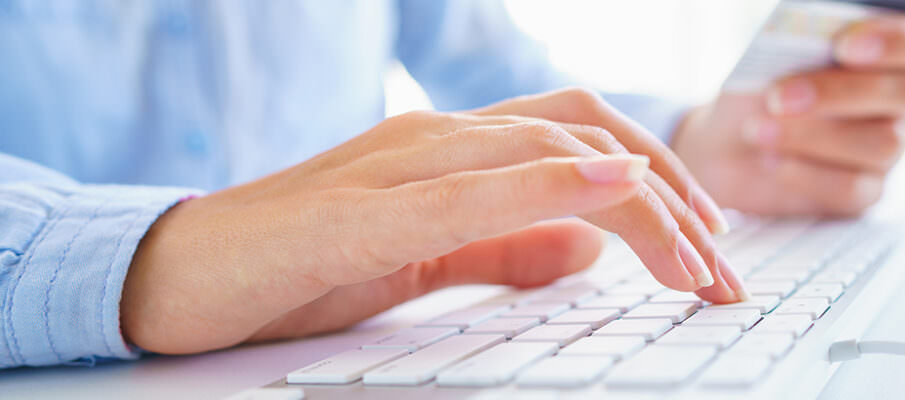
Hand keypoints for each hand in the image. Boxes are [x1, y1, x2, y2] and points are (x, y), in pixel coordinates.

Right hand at [121, 89, 746, 354]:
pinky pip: (466, 188)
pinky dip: (546, 183)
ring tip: (698, 260)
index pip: (579, 135)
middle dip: (673, 196)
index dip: (659, 178)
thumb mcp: (423, 260)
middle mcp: (434, 139)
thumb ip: (500, 244)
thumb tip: (586, 247)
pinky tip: (608, 188)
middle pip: (582, 134)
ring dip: (639, 201)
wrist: (179, 273)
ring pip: (542, 149)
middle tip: (724, 267)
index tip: (708, 241)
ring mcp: (396, 164)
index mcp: (451, 149)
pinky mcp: (358, 211)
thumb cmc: (296, 264)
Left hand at [672, 15, 904, 215]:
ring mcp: (888, 150)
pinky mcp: (863, 193)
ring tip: (757, 129)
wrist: (724, 144)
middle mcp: (903, 103)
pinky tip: (770, 161)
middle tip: (779, 97)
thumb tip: (809, 43)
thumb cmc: (758, 88)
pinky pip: (852, 188)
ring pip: (882, 144)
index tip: (845, 45)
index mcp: (897, 55)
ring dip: (812, 136)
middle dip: (837, 93)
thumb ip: (805, 48)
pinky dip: (806, 173)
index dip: (900, 42)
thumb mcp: (774, 60)